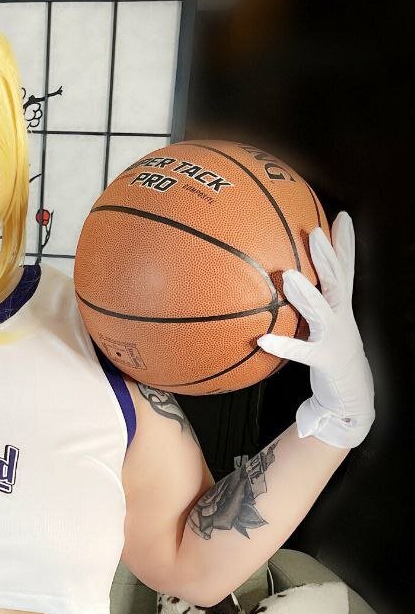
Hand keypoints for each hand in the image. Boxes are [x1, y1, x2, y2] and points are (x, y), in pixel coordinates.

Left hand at [256, 211, 374, 448]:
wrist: (350, 396)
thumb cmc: (332, 355)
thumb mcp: (325, 326)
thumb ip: (310, 306)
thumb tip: (286, 285)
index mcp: (341, 306)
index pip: (344, 269)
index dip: (345, 244)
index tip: (342, 217)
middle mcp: (342, 317)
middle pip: (337, 280)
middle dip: (329, 256)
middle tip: (316, 233)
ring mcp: (335, 337)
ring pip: (321, 311)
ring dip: (305, 294)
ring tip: (288, 278)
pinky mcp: (325, 360)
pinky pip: (301, 351)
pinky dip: (283, 345)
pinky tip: (263, 340)